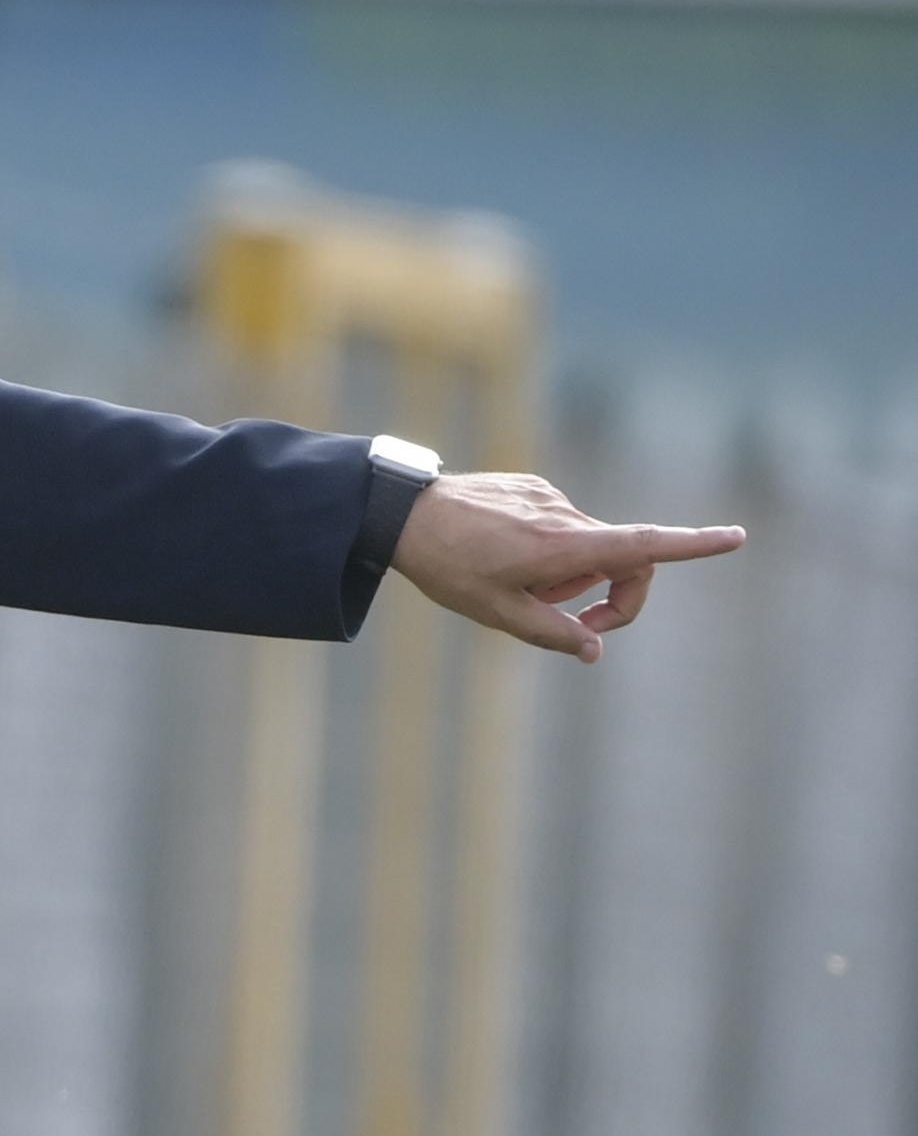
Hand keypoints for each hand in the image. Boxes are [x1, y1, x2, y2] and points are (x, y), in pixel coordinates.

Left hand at [392, 472, 745, 662]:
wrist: (401, 513)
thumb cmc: (447, 567)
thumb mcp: (497, 614)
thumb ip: (553, 632)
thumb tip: (594, 648)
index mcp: (564, 546)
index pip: (643, 545)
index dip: (693, 545)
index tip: (734, 538)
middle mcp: (565, 515)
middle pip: (622, 559)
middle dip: (609, 596)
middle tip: (573, 624)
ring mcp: (550, 497)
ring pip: (586, 547)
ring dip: (568, 576)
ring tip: (513, 580)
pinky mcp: (533, 488)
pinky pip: (558, 527)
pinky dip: (549, 551)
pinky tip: (499, 554)